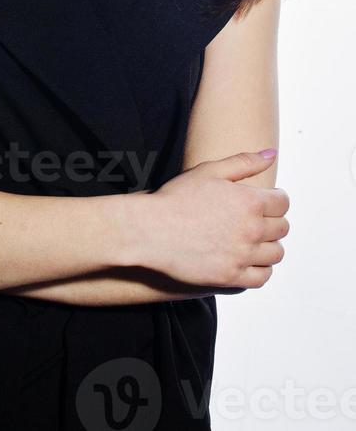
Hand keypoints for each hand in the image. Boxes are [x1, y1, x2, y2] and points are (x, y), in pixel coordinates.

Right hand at [123, 151, 289, 289]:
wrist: (150, 230)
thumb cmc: (177, 198)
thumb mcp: (209, 170)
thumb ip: (244, 162)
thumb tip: (272, 155)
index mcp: (250, 201)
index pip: (283, 203)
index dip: (275, 200)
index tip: (264, 201)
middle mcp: (252, 230)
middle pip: (282, 228)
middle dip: (272, 221)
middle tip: (254, 219)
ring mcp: (243, 256)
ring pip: (276, 254)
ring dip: (269, 245)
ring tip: (252, 240)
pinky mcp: (232, 277)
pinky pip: (262, 277)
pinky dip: (261, 269)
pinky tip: (248, 260)